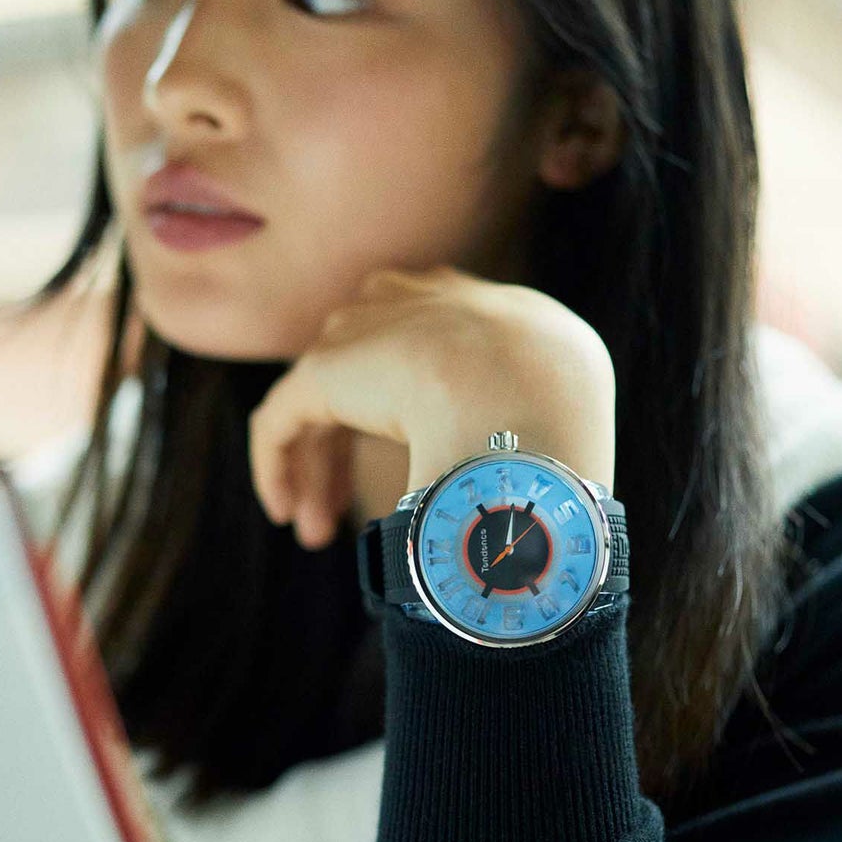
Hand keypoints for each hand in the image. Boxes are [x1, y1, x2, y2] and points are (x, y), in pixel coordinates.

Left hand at [248, 264, 616, 548]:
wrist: (535, 397)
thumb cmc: (563, 426)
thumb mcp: (560, 416)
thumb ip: (517, 428)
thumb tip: (490, 487)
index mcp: (492, 315)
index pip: (433, 354)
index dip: (412, 418)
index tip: (417, 478)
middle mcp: (429, 308)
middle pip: (371, 370)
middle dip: (352, 443)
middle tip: (343, 512)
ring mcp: (377, 329)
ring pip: (327, 396)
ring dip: (321, 467)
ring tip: (315, 534)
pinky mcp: (329, 366)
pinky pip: (285, 416)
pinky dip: (277, 464)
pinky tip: (284, 512)